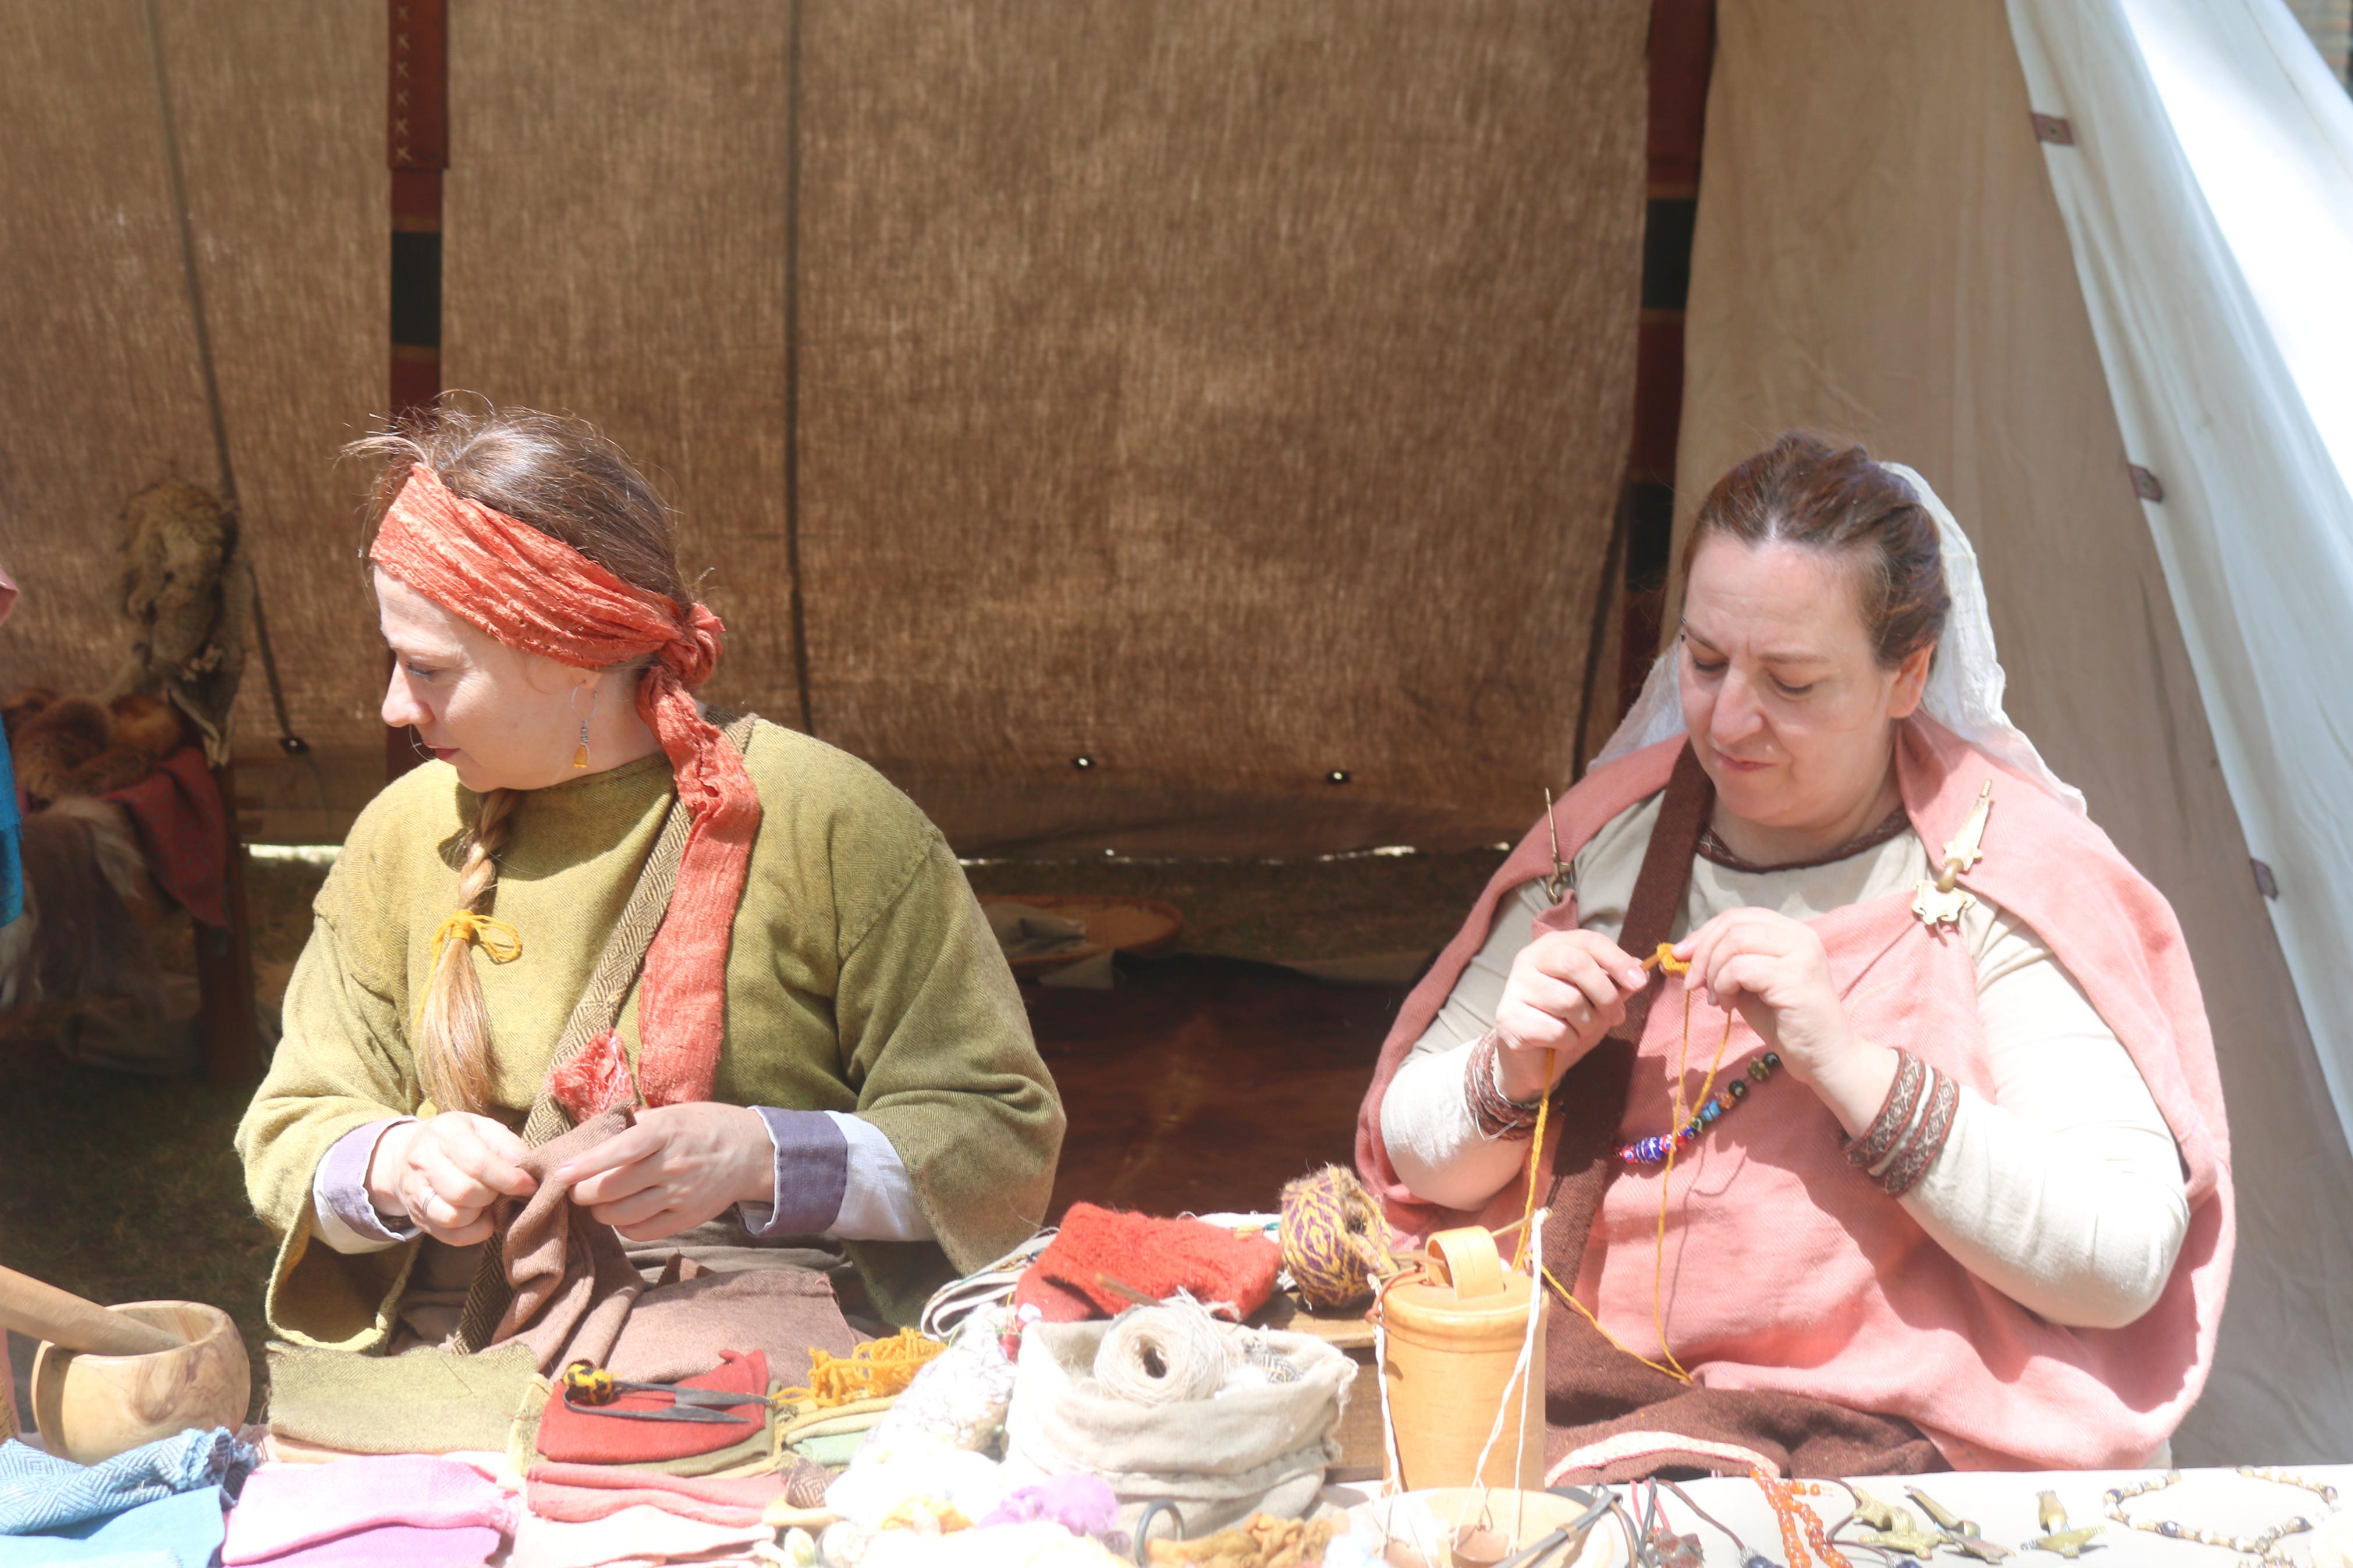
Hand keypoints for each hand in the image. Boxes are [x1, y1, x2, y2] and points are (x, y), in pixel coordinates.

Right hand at [367, 1112, 536, 1246]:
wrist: (406, 1153)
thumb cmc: (459, 1139)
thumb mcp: (484, 1129)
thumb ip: (509, 1146)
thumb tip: (529, 1170)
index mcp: (446, 1133)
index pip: (478, 1163)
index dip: (509, 1179)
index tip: (529, 1186)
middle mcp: (424, 1161)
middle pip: (464, 1192)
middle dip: (493, 1196)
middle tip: (503, 1192)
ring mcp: (416, 1192)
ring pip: (453, 1217)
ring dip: (481, 1215)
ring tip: (489, 1203)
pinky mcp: (418, 1216)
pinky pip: (449, 1235)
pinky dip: (473, 1232)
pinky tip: (481, 1218)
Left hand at [553, 1103, 774, 1242]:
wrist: (752, 1153)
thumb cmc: (706, 1126)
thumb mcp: (673, 1113)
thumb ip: (637, 1123)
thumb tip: (597, 1132)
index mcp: (665, 1133)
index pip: (618, 1152)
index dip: (585, 1165)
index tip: (560, 1174)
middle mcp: (672, 1165)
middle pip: (611, 1190)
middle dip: (583, 1193)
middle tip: (576, 1189)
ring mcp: (680, 1195)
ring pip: (621, 1215)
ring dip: (600, 1212)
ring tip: (598, 1202)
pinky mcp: (687, 1219)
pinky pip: (642, 1232)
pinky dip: (624, 1227)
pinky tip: (623, 1215)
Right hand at [1491, 929, 1648, 1101]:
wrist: (1532, 1058)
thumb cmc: (1566, 1021)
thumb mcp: (1598, 1000)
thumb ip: (1617, 984)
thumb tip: (1643, 968)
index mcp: (1552, 946)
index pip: (1588, 941)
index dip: (1617, 959)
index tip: (1639, 981)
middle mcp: (1528, 960)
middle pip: (1576, 964)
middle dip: (1605, 994)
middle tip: (1613, 1015)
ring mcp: (1515, 988)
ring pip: (1569, 1001)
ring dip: (1587, 1024)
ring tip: (1581, 1030)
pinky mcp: (1509, 1018)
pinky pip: (1556, 1030)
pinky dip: (1569, 1041)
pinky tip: (1561, 1042)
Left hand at [1675, 908, 1897, 1133]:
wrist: (1823, 1057)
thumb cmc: (1785, 1022)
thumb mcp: (1747, 985)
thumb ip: (1724, 964)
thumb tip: (1682, 952)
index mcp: (1791, 932)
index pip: (1738, 916)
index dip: (1704, 933)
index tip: (1680, 955)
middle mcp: (1801, 937)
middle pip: (1733, 924)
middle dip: (1702, 952)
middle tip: (1693, 984)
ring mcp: (1801, 955)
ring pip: (1734, 943)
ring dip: (1713, 973)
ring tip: (1716, 1000)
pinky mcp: (1795, 978)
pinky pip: (1741, 969)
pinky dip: (1723, 986)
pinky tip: (1727, 1006)